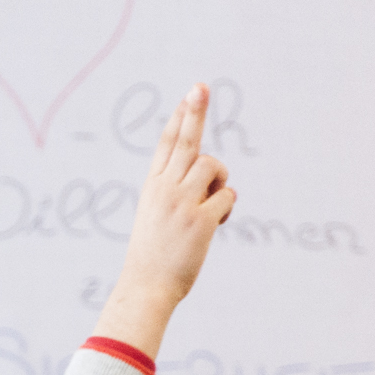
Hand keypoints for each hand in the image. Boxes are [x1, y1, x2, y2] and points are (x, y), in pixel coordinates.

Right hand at [93, 82, 235, 357]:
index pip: (168, 144)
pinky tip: (216, 223)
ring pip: (214, 167)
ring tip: (210, 206)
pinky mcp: (201, 219)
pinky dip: (227, 208)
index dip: (181, 118)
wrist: (146, 288)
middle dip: (195, 112)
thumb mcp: (156, 218)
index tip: (192, 93)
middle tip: (201, 86)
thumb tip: (211, 177)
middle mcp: (165, 189)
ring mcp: (182, 202)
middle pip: (188, 142)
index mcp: (153, 187)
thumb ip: (176, 193)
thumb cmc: (153, 257)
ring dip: (220, 182)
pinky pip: (228, 196)